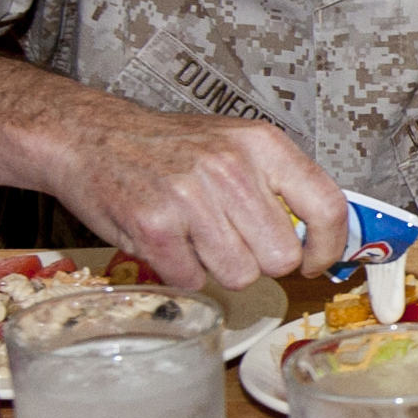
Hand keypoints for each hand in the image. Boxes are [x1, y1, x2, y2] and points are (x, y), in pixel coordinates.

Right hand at [46, 99, 362, 291]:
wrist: (90, 137)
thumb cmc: (166, 148)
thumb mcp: (234, 145)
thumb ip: (277, 184)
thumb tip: (321, 237)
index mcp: (261, 143)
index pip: (326, 206)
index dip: (327, 247)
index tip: (314, 260)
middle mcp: (230, 167)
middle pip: (281, 257)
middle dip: (259, 260)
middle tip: (230, 239)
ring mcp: (191, 198)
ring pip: (239, 275)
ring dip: (217, 267)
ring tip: (193, 235)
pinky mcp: (155, 227)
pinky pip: (192, 280)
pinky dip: (179, 270)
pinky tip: (166, 240)